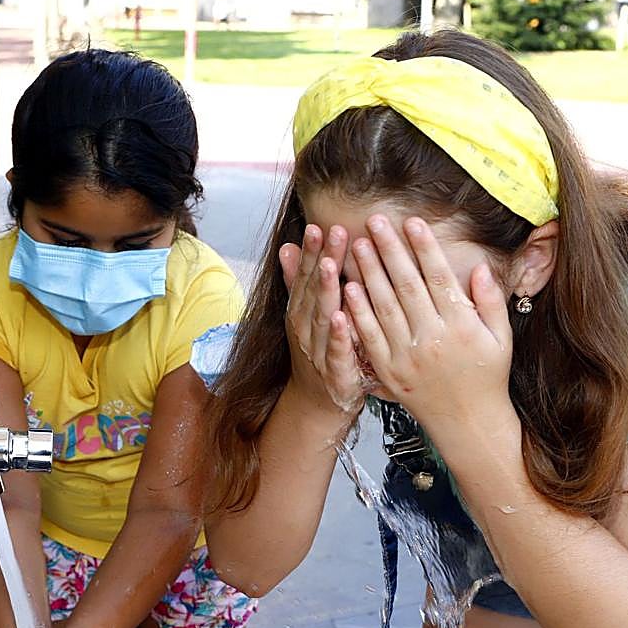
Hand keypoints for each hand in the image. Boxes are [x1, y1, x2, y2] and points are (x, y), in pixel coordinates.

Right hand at [281, 223, 364, 419]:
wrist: (317, 402)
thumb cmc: (317, 352)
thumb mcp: (304, 315)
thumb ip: (297, 282)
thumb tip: (286, 246)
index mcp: (300, 312)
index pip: (304, 276)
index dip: (310, 251)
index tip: (317, 225)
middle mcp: (305, 328)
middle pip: (313, 290)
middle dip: (321, 260)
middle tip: (332, 232)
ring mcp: (317, 350)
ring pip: (321, 317)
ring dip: (324, 291)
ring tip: (329, 266)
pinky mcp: (334, 372)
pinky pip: (336, 351)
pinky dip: (337, 335)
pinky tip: (341, 317)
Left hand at [343, 216, 513, 431]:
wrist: (468, 423)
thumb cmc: (486, 377)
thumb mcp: (501, 338)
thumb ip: (491, 301)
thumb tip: (479, 267)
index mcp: (462, 326)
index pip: (439, 278)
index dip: (424, 248)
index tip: (412, 222)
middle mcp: (433, 339)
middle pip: (407, 286)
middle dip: (390, 251)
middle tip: (374, 222)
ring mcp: (408, 356)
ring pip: (384, 307)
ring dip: (369, 273)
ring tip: (357, 245)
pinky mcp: (389, 371)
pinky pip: (369, 337)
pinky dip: (357, 312)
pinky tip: (347, 288)